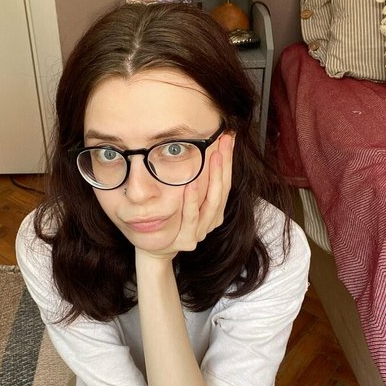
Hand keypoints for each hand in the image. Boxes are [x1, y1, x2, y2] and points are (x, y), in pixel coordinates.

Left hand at [136, 132, 234, 262]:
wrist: (156, 249)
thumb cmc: (170, 219)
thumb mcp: (184, 197)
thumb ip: (195, 179)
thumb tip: (199, 148)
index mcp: (214, 210)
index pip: (226, 180)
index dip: (228, 159)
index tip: (228, 137)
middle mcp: (211, 220)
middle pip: (223, 188)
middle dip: (225, 163)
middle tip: (224, 141)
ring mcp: (201, 231)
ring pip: (212, 202)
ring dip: (213, 177)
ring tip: (214, 156)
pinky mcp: (188, 239)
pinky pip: (191, 217)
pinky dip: (192, 200)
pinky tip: (191, 184)